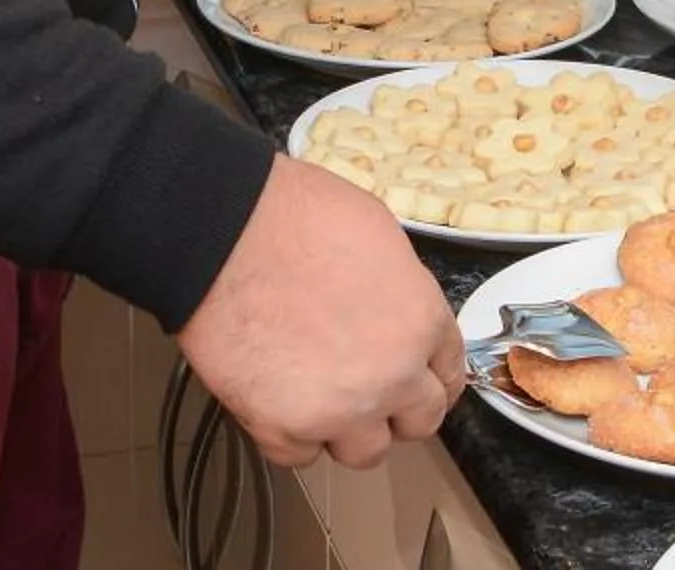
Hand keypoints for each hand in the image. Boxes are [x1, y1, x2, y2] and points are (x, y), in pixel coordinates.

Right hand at [178, 156, 465, 467]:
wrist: (225, 234)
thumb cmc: (297, 218)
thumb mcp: (380, 237)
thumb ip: (401, 291)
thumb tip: (396, 312)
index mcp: (421, 323)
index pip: (449, 374)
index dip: (433, 377)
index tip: (421, 380)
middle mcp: (391, 376)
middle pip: (419, 423)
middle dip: (400, 408)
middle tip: (372, 389)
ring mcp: (338, 410)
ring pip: (364, 452)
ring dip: (349, 429)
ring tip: (323, 396)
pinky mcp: (282, 429)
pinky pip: (300, 456)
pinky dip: (293, 435)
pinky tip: (282, 400)